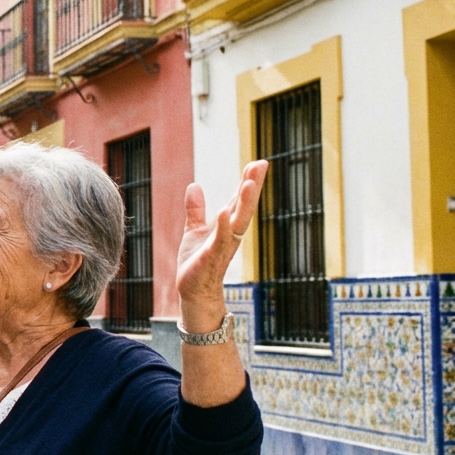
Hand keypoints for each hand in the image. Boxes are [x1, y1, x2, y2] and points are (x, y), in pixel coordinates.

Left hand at [177, 161, 267, 332]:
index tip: (259, 162)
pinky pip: (219, 241)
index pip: (239, 200)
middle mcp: (230, 235)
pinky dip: (223, 227)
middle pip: (244, 207)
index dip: (248, 182)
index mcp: (227, 227)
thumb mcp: (194, 231)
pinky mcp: (211, 258)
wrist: (193, 292)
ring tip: (248, 183)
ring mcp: (223, 246)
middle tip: (261, 165)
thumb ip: (196, 210)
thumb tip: (194, 185)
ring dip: (243, 203)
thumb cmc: (197, 263)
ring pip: (237, 222)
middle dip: (252, 186)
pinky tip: (224, 211)